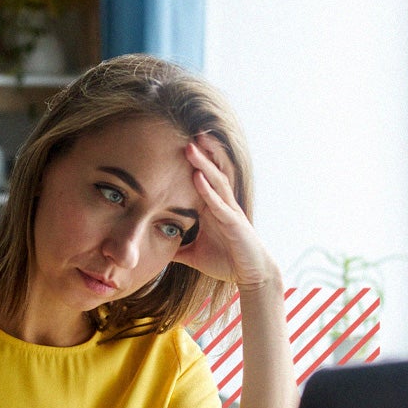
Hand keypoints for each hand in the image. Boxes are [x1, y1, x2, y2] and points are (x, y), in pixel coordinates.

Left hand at [172, 135, 279, 289]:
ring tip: (191, 146)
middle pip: (211, 172)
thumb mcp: (194, 255)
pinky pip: (219, 204)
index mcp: (213, 208)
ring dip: (204, 164)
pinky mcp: (234, 224)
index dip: (194, 161)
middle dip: (201, 152)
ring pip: (216, 182)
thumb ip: (177, 249)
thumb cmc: (226, 262)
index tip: (179, 143)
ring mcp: (229, 212)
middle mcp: (222, 205)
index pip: (202, 178)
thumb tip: (157, 250)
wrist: (251, 276)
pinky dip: (208, 190)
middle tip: (188, 131)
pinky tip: (198, 177)